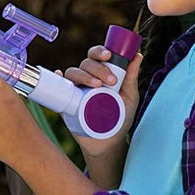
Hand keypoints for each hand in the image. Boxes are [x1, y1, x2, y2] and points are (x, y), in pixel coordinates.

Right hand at [61, 45, 142, 159]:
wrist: (109, 142)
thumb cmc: (120, 117)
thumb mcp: (130, 97)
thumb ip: (131, 77)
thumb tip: (138, 55)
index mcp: (100, 73)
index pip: (96, 56)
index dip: (99, 52)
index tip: (109, 56)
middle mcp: (85, 78)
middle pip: (85, 64)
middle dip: (97, 68)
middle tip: (110, 81)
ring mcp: (75, 90)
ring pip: (72, 73)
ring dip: (83, 75)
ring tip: (97, 86)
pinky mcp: (66, 102)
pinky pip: (58, 88)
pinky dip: (57, 78)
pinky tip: (59, 75)